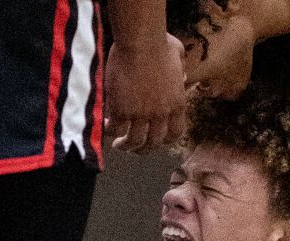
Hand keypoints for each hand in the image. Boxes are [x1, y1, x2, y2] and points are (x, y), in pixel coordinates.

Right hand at [104, 33, 187, 152]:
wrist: (140, 42)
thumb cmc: (158, 43)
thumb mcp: (178, 59)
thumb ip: (181, 72)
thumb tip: (182, 77)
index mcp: (177, 103)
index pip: (175, 133)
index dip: (165, 141)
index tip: (157, 141)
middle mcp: (161, 113)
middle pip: (154, 142)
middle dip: (144, 149)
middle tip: (135, 148)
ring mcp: (141, 114)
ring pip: (134, 141)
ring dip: (126, 146)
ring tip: (118, 145)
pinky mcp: (122, 111)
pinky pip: (116, 130)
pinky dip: (111, 131)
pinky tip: (107, 127)